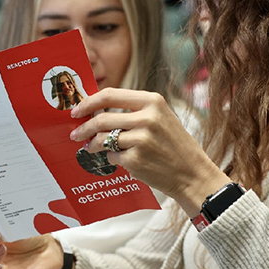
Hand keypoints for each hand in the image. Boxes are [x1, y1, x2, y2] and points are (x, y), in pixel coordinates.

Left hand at [70, 88, 229, 215]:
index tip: (77, 110)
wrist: (192, 173)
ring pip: (103, 139)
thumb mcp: (160, 117)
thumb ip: (133, 111)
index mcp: (152, 101)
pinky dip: (112, 159)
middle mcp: (147, 118)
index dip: (89, 102)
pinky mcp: (136, 160)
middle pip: (102, 119)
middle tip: (76, 134)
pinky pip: (112, 157)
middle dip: (84, 128)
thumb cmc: (174, 145)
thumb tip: (96, 110)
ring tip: (91, 148)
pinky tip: (122, 160)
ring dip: (93, 145)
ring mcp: (141, 139)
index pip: (110, 95)